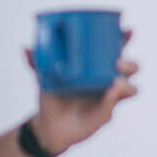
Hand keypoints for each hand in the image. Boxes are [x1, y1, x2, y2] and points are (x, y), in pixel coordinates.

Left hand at [26, 33, 139, 155]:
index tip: (127, 30)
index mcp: (97, 66)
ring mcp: (109, 97)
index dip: (125, 39)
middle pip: (130, 69)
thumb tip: (26, 49)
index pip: (116, 50)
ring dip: (127, 83)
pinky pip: (114, 105)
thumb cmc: (52, 95)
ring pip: (130, 88)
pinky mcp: (106, 113)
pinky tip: (110, 93)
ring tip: (116, 81)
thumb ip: (38, 63)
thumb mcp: (44, 77)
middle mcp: (108, 80)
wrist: (49, 125)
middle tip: (117, 62)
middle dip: (130, 63)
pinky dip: (113, 98)